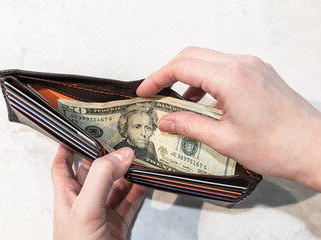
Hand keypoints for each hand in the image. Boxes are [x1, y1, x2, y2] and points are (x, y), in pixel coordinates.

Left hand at [51, 145, 146, 239]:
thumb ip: (101, 179)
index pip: (62, 167)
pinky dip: (138, 191)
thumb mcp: (86, 210)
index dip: (67, 149)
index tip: (77, 135)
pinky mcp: (117, 226)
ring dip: (125, 173)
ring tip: (135, 159)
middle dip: (104, 157)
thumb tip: (120, 156)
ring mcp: (101, 215)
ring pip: (114, 187)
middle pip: (93, 173)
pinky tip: (144, 182)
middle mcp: (84, 203)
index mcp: (68, 197)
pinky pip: (129, 203)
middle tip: (116, 142)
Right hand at [137, 46, 320, 190]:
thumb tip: (165, 121)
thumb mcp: (224, 140)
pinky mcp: (260, 73)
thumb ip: (189, 126)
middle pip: (192, 55)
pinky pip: (225, 68)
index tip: (144, 92)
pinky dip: (208, 80)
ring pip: (208, 60)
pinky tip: (206, 103)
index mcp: (230, 77)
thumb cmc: (276, 147)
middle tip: (156, 92)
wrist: (316, 149)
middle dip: (169, 72)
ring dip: (189, 76)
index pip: (181, 66)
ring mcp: (253, 66)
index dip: (157, 78)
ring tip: (180, 102)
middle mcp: (242, 64)